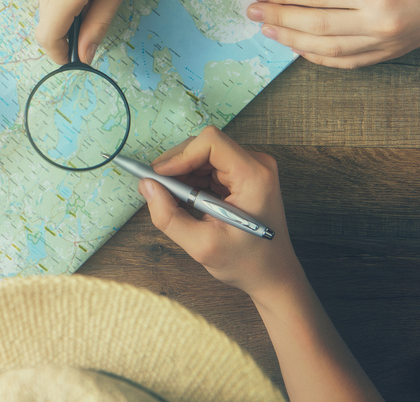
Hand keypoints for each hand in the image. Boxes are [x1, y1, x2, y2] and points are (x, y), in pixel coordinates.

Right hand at [139, 126, 302, 301]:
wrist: (273, 276)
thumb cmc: (247, 264)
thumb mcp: (201, 245)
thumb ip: (168, 216)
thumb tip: (146, 186)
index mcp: (253, 176)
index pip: (211, 142)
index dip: (181, 155)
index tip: (159, 175)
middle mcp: (256, 165)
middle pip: (205, 146)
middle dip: (177, 165)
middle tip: (158, 188)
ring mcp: (251, 168)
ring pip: (203, 154)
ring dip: (183, 173)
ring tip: (172, 199)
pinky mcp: (243, 175)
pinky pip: (209, 166)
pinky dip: (192, 179)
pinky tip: (186, 199)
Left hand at [246, 0, 419, 68]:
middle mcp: (377, 25)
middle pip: (316, 26)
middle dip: (279, 19)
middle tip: (252, 13)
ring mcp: (382, 45)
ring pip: (327, 50)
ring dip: (292, 41)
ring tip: (267, 31)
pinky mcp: (385, 56)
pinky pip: (344, 63)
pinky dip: (317, 58)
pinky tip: (297, 48)